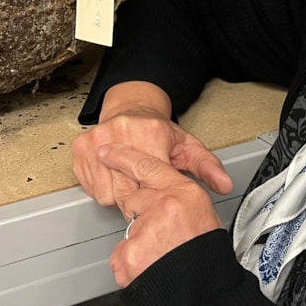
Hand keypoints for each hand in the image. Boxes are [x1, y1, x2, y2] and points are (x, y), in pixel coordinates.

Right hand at [71, 82, 232, 215]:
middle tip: (144, 189)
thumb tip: (224, 184)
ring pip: (107, 193)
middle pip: (126, 192)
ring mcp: (98, 139)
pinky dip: (102, 189)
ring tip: (129, 182)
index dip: (155, 196)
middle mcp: (121, 132)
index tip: (158, 195)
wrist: (131, 107)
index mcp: (151, 133)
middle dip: (136, 198)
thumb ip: (207, 167)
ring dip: (118, 195)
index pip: (150, 182)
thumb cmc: (157, 131)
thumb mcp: (187, 146)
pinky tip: (113, 178)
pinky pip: (90, 187)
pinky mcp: (81, 147)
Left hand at [100, 143, 223, 286]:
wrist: (207, 292)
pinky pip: (121, 254)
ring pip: (128, 229)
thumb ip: (179, 198)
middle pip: (134, 200)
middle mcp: (166, 206)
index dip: (123, 156)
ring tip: (160, 257)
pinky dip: (129, 265)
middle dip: (141, 217)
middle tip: (161, 237)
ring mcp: (147, 228)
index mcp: (184, 193)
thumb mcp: (204, 215)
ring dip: (138, 244)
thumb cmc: (206, 256)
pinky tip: (149, 269)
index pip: (148, 166)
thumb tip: (161, 190)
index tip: (107, 151)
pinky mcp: (132, 253)